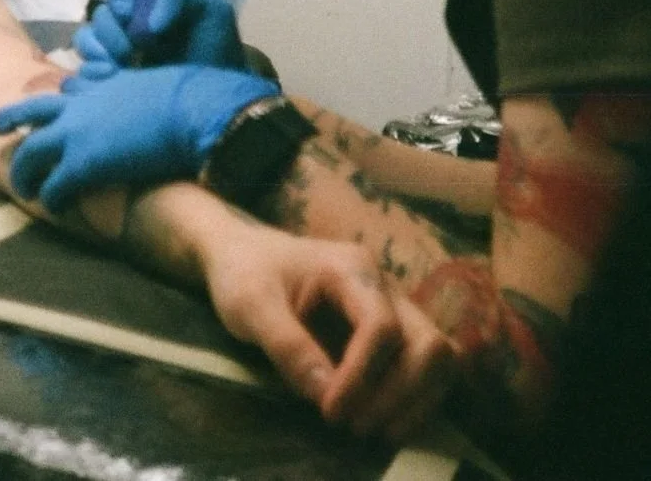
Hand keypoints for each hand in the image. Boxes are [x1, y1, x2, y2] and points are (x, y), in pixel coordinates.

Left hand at [0, 65, 277, 211]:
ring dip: (23, 173)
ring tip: (22, 188)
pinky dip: (51, 200)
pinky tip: (55, 209)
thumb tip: (159, 93)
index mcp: (102, 84)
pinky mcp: (83, 165)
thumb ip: (143, 89)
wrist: (194, 110)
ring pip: (30, 153)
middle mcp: (82, 104)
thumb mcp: (157, 82)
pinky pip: (53, 187)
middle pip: (31, 111)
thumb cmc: (189, 96)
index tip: (50, 113)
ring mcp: (77, 133)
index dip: (56, 103)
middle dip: (11, 119)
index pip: (66, 91)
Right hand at [74, 0, 246, 68]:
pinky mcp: (109, 80)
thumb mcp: (213, 13)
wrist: (213, 104)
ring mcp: (119, 53)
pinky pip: (84, 70)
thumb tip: (152, 20)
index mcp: (153, 2)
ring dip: (96, 50)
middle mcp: (132, 24)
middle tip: (128, 50)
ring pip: (87, 39)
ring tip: (117, 68)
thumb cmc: (216, 56)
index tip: (127, 11)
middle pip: (102, 13)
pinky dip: (92, 72)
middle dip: (109, 29)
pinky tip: (111, 80)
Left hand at [197, 216, 456, 442]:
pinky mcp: (394, 332)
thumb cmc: (246, 272)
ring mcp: (394, 307)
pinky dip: (415, 400)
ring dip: (414, 400)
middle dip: (397, 394)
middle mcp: (384, 285)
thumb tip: (324, 393)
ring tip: (371, 428)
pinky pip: (427, 368)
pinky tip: (383, 422)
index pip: (380, 326)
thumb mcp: (250, 304)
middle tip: (351, 425)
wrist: (246, 255)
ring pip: (438, 357)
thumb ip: (286, 345)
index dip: (362, 376)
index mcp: (351, 267)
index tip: (330, 410)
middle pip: (427, 343)